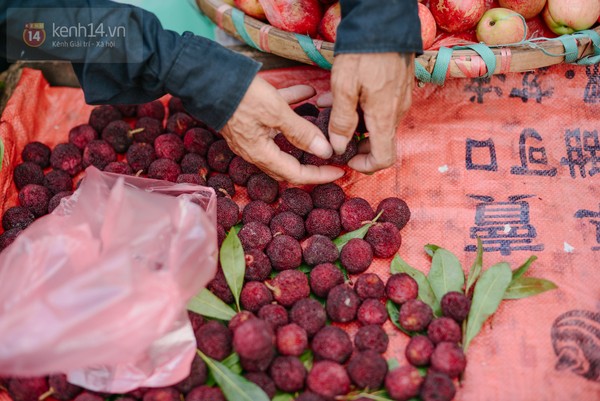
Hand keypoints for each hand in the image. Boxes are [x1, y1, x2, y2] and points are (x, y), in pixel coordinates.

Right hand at [221, 76, 344, 183]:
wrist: (206, 77)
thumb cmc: (240, 96)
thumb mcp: (275, 112)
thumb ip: (300, 132)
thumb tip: (324, 151)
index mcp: (260, 154)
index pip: (295, 175)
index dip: (319, 176)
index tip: (339, 172)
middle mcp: (255, 149)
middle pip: (288, 163)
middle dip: (311, 161)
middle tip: (331, 157)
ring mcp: (250, 133)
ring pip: (283, 137)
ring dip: (303, 130)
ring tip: (323, 121)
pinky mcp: (248, 117)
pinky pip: (274, 118)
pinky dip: (291, 108)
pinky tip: (307, 91)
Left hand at [320, 53, 414, 173]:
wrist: (385, 21)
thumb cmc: (364, 54)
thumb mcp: (344, 88)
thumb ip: (342, 121)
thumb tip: (339, 147)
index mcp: (385, 118)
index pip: (384, 159)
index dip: (366, 166)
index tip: (348, 159)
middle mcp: (396, 112)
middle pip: (379, 141)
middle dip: (354, 142)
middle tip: (332, 134)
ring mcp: (399, 100)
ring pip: (376, 123)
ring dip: (353, 122)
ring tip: (328, 109)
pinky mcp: (397, 88)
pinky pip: (379, 107)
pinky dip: (360, 107)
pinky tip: (338, 96)